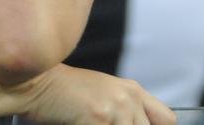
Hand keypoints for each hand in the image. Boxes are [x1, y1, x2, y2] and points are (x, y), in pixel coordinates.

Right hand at [21, 64, 175, 124]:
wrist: (36, 83)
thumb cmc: (62, 94)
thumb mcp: (102, 96)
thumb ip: (123, 112)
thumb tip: (136, 124)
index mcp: (132, 91)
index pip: (167, 119)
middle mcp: (129, 97)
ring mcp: (117, 107)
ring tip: (91, 124)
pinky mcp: (100, 117)